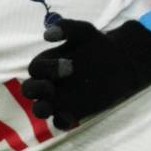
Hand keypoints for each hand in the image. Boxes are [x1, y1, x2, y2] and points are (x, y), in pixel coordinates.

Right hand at [21, 18, 150, 129]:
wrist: (121, 62)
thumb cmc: (98, 45)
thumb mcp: (85, 31)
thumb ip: (67, 28)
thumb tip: (46, 34)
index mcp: (47, 63)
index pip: (35, 69)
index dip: (47, 69)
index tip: (70, 66)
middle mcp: (48, 81)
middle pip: (29, 90)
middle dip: (37, 89)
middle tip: (52, 88)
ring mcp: (59, 98)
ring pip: (39, 109)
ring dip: (42, 109)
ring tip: (51, 106)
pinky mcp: (72, 112)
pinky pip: (60, 122)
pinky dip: (61, 121)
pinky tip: (71, 117)